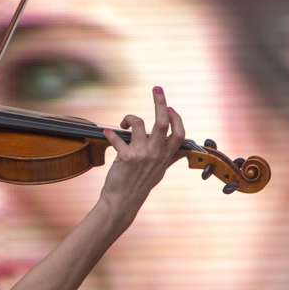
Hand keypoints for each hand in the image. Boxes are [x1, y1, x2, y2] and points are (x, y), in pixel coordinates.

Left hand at [101, 86, 184, 211]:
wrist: (123, 201)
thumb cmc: (139, 185)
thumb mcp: (159, 173)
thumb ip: (170, 160)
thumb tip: (182, 153)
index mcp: (165, 156)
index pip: (179, 133)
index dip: (176, 118)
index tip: (170, 108)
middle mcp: (156, 154)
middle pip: (162, 122)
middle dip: (160, 102)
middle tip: (157, 88)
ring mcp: (141, 155)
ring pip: (138, 124)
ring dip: (129, 118)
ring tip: (123, 123)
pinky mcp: (125, 158)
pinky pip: (117, 137)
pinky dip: (110, 133)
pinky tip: (106, 133)